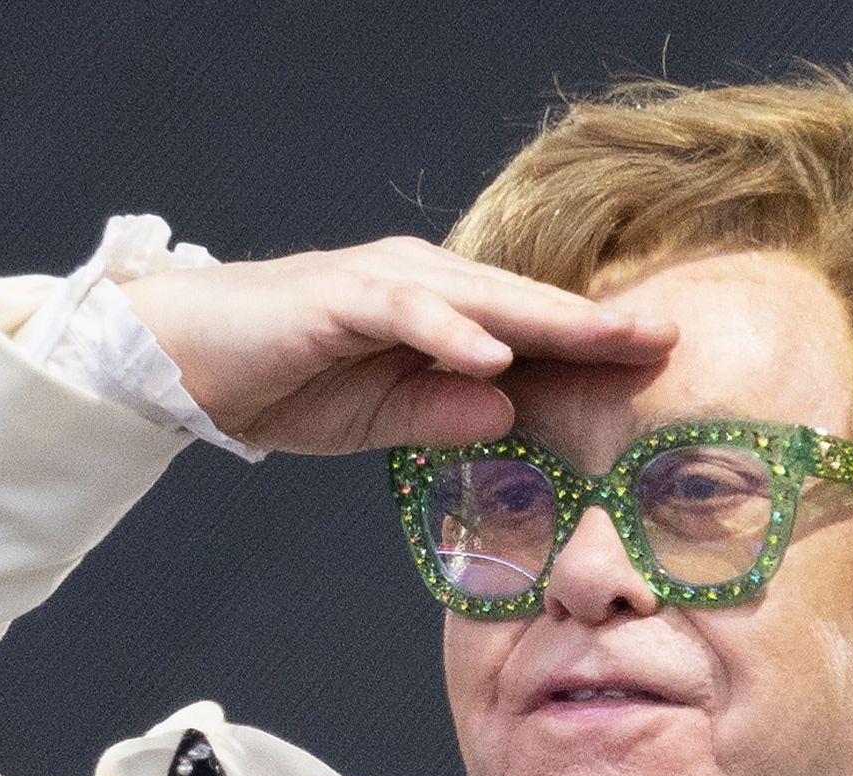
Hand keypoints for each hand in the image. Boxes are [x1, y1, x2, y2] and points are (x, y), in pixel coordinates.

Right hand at [118, 236, 676, 454]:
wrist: (182, 360)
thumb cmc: (283, 381)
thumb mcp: (379, 418)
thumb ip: (442, 414)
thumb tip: (509, 417)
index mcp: (436, 309)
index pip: (529, 327)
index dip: (594, 344)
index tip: (662, 364)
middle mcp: (418, 281)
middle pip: (525, 302)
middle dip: (598, 322)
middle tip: (670, 340)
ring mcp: (381, 283)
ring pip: (480, 297)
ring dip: (548, 319)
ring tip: (611, 340)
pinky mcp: (339, 297)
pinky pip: (406, 310)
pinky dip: (452, 331)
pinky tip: (495, 355)